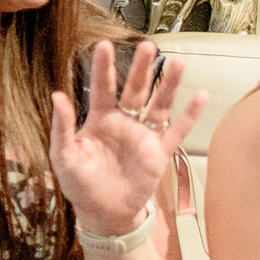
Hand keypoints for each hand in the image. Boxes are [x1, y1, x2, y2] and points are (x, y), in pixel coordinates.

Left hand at [50, 40, 207, 236]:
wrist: (103, 214)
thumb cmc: (79, 184)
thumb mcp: (64, 156)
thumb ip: (62, 126)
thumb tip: (57, 95)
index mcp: (99, 120)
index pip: (102, 88)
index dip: (104, 67)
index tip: (105, 45)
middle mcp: (123, 123)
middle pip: (135, 90)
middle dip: (142, 68)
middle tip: (148, 46)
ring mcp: (143, 136)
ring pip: (159, 105)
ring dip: (169, 85)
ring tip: (179, 62)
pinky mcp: (158, 153)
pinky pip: (177, 131)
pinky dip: (190, 115)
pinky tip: (202, 95)